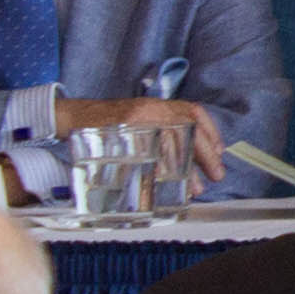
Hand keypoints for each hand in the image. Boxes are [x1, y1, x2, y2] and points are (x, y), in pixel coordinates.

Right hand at [57, 94, 224, 183]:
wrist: (74, 116)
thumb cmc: (108, 125)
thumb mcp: (139, 121)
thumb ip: (162, 132)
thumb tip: (192, 159)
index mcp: (158, 105)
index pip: (194, 111)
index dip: (211, 131)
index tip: (220, 151)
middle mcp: (151, 109)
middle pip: (188, 128)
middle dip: (205, 154)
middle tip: (217, 174)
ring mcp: (137, 120)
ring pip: (172, 142)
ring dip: (186, 168)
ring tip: (195, 188)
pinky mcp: (123, 132)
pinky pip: (147, 152)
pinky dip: (160, 169)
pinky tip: (166, 182)